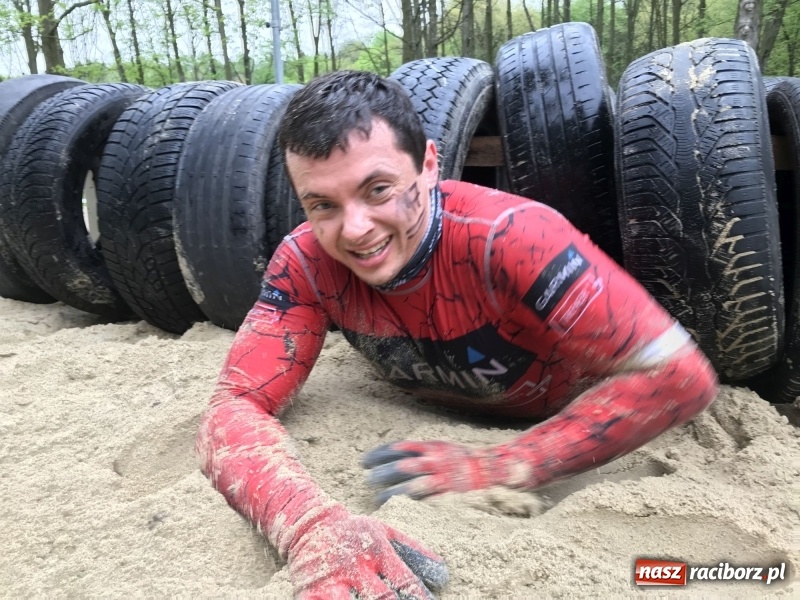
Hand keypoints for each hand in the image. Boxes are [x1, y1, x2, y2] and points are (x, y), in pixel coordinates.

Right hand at [287, 503, 447, 598]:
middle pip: (380, 598)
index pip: (404, 580)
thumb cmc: (354, 531)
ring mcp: (331, 580)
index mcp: (376, 550)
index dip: (419, 598)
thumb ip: (413, 551)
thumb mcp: (385, 532)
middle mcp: (355, 566)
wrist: (308, 523)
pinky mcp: (309, 592)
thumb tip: (443, 573)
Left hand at [363, 440, 510, 504]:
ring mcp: (441, 479)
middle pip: (401, 466)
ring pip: (410, 486)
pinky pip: (424, 503)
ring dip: (391, 493)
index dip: (379, 454)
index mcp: (431, 446)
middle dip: (381, 473)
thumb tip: (395, 455)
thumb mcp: (441, 446)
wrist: (492, 468)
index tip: (365, 461)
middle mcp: (434, 461)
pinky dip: (410, 507)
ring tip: (378, 499)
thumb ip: (421, 450)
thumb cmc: (463, 458)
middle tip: (367, 479)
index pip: (398, 448)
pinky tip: (399, 511)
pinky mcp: (448, 496)